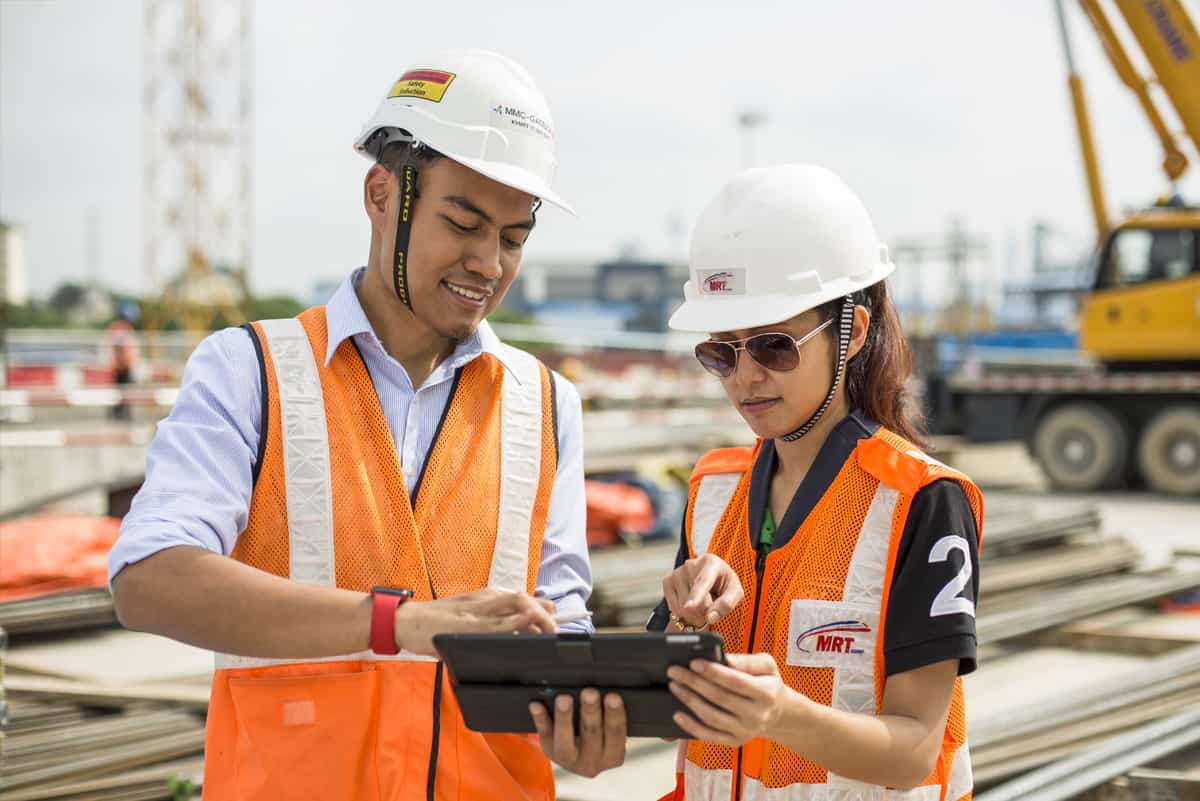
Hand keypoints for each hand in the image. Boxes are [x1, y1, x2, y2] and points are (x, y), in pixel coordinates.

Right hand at [394, 588, 556, 655]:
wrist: (406, 621)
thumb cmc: (436, 621)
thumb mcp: (467, 613)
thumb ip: (489, 620)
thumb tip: (516, 633)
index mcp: (487, 595)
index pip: (525, 598)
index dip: (544, 610)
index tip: (554, 623)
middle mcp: (486, 598)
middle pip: (526, 600)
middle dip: (548, 615)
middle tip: (557, 633)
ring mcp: (477, 611)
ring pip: (517, 608)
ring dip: (539, 620)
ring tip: (551, 634)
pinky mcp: (467, 625)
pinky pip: (497, 624)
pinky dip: (516, 624)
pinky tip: (527, 628)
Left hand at [530, 689, 626, 777]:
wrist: (579, 758)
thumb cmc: (599, 737)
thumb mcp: (609, 734)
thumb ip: (609, 715)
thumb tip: (606, 686)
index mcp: (612, 755)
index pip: (616, 733)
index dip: (615, 714)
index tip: (613, 696)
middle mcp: (592, 761)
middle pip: (592, 735)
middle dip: (590, 711)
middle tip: (589, 692)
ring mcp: (569, 759)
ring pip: (566, 739)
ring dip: (565, 717)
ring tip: (564, 699)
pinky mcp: (550, 751)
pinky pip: (544, 734)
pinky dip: (540, 719)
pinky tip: (537, 705)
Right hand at [662, 554, 743, 628]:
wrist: (712, 578)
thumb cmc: (724, 584)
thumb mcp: (735, 592)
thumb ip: (726, 604)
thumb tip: (711, 617)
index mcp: (711, 562)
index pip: (703, 581)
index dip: (696, 595)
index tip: (689, 607)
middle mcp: (691, 564)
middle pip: (693, 599)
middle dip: (703, 611)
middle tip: (711, 605)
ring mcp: (677, 572)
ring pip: (682, 606)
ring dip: (693, 613)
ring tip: (701, 602)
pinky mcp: (667, 581)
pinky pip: (673, 607)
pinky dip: (682, 611)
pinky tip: (690, 602)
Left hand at [667, 652, 786, 745]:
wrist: (777, 713)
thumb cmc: (767, 683)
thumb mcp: (767, 665)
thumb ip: (747, 660)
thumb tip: (725, 659)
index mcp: (766, 693)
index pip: (735, 681)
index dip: (713, 672)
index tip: (694, 662)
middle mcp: (757, 715)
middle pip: (719, 698)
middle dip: (694, 683)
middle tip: (675, 671)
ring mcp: (745, 731)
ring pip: (711, 717)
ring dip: (689, 700)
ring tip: (674, 686)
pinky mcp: (735, 741)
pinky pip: (709, 735)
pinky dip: (691, 726)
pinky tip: (678, 714)